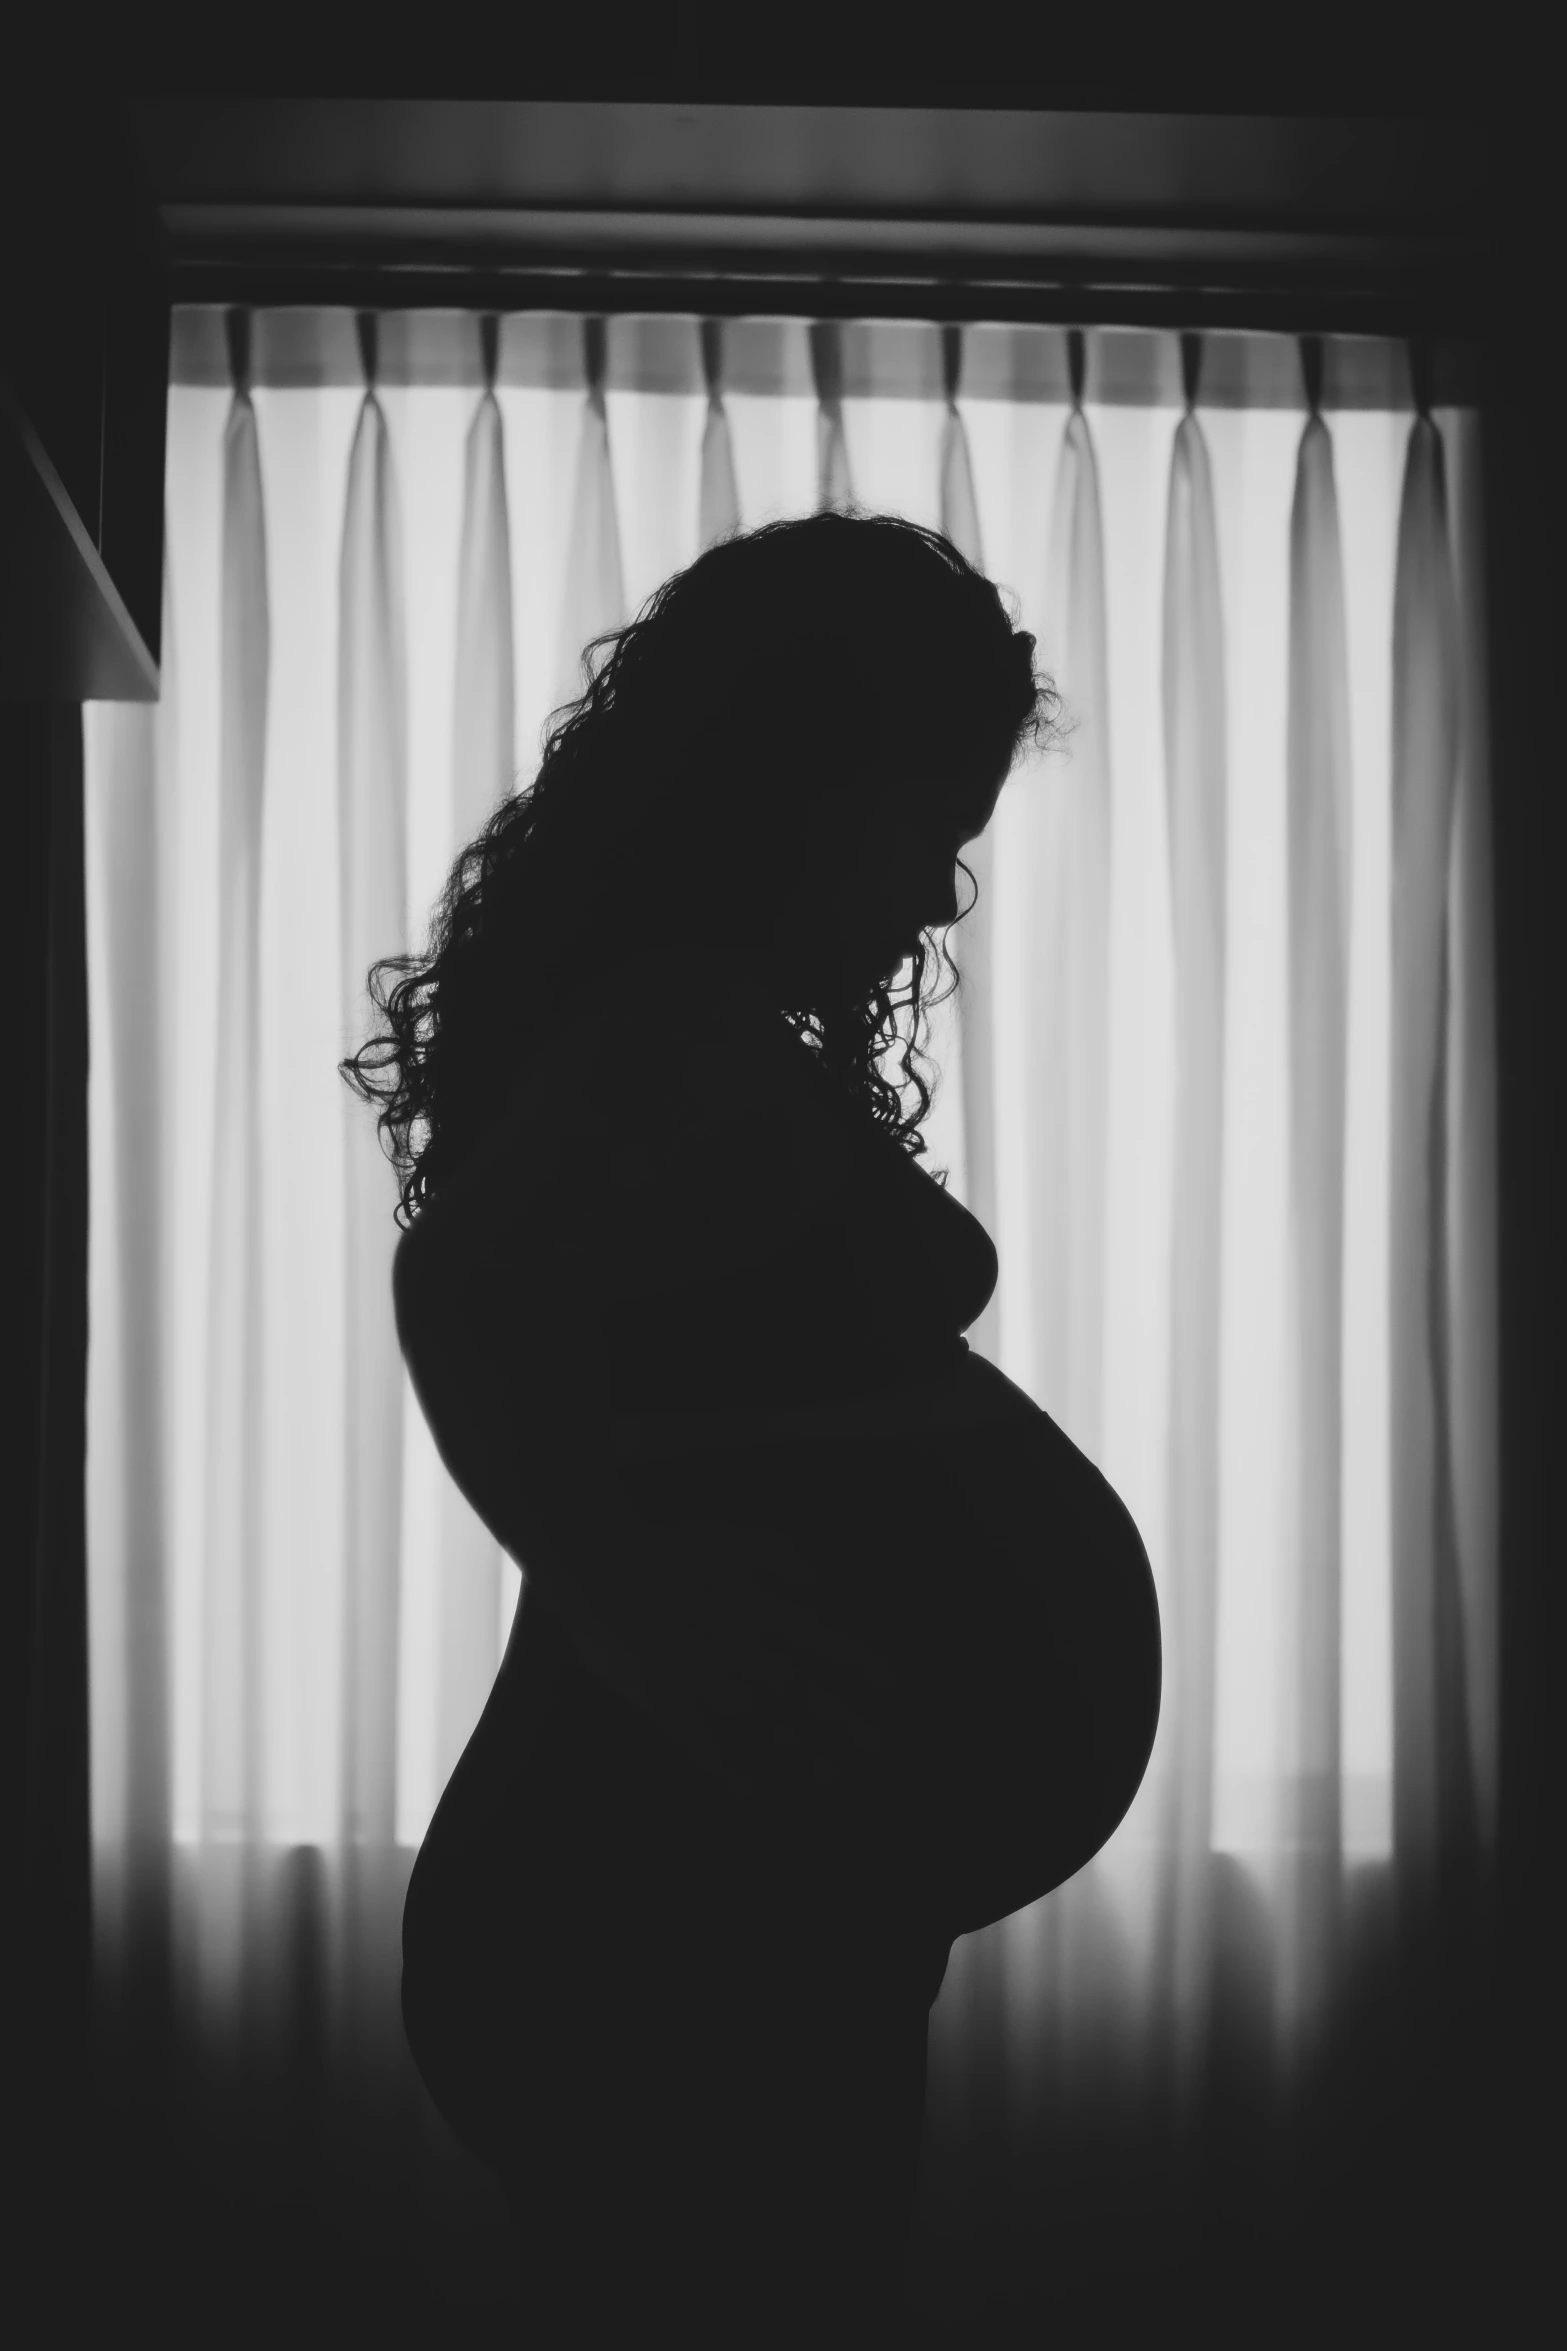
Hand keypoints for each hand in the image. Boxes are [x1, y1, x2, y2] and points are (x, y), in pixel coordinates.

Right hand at [575, 1517, 893, 1804]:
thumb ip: (783, 1558)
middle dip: (841, 1720)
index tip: (892, 1688)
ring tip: (830, 1776)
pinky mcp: (668, 1703)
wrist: (602, 1566)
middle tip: (874, 1747)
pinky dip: (731, 1774)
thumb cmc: (670, 1547)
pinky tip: (754, 1797)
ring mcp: (705, 1680)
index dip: (860, 1666)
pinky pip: (706, 1748)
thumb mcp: (736, 1537)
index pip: (824, 1642)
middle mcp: (741, 1650)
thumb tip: (822, 1583)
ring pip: (763, 1724)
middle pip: (802, 1692)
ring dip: (799, 1752)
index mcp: (760, 1609)